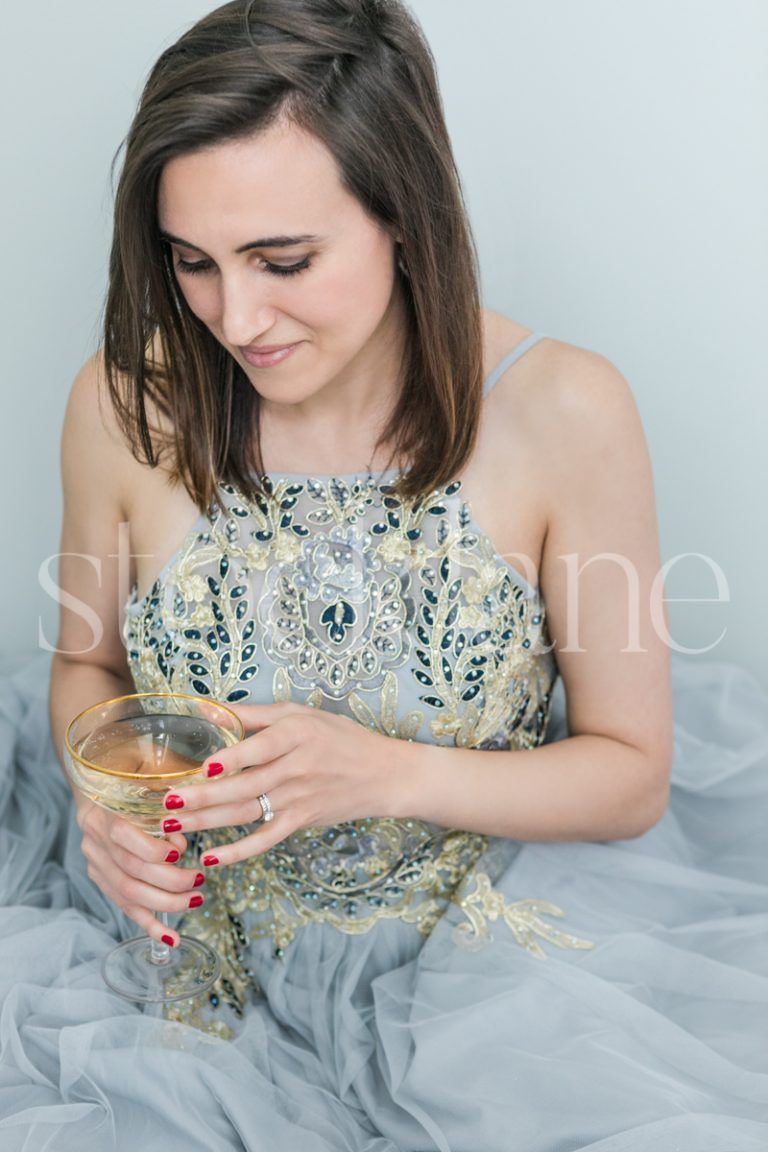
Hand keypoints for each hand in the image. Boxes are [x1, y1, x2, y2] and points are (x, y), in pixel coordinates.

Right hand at [75, 796, 205, 945]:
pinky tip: (172, 937)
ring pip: (129, 894)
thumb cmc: (133, 782)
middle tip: (198, 881)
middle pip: (131, 870)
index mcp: (104, 813)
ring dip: (165, 903)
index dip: (152, 849)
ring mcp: (96, 864)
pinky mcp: (101, 881)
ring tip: (195, 901)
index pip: (123, 835)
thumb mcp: (150, 782)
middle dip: (169, 881)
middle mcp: (95, 842)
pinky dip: (151, 925)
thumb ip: (163, 807)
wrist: (99, 791)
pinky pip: (126, 907)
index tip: (180, 853)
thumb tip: (179, 841)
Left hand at [161, 703, 405, 866]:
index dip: (229, 760)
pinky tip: (212, 857)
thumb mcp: (302, 715)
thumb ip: (255, 715)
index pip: (257, 750)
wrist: (384, 774)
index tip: (200, 768)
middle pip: (244, 786)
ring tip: (173, 826)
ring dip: (208, 821)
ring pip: (247, 812)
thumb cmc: (340, 738)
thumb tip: (207, 708)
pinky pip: (266, 839)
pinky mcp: (302, 820)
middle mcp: (296, 768)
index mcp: (296, 735)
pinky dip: (240, 851)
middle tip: (168, 804)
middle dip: (204, 797)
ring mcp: (299, 798)